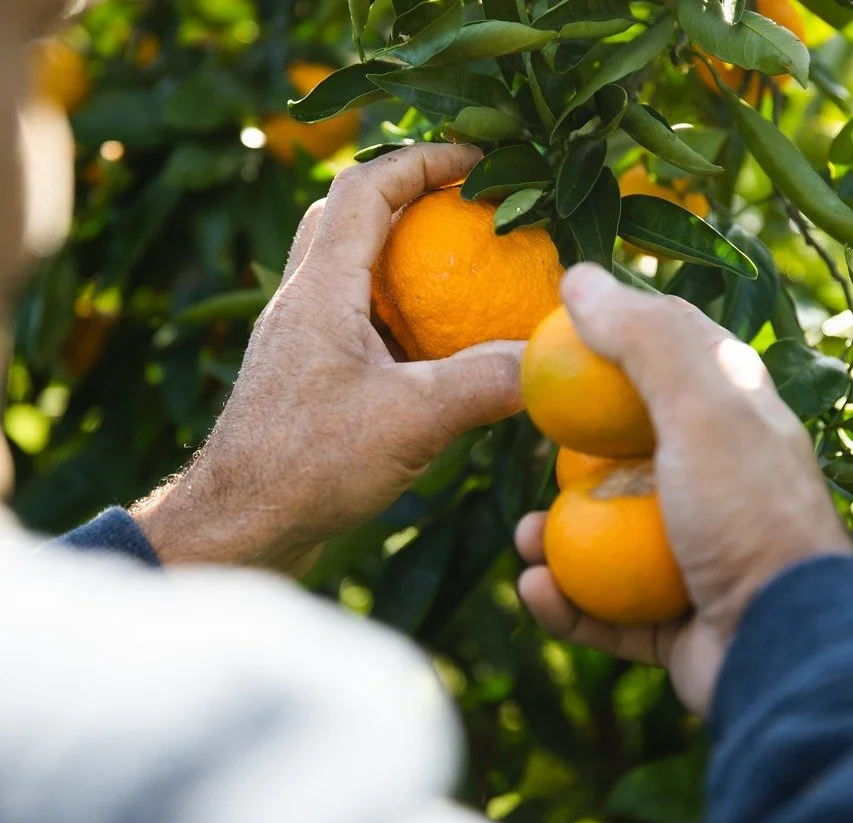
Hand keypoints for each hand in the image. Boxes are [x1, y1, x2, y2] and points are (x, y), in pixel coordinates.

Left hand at [131, 144, 524, 573]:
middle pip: (346, 217)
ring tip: (455, 273)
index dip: (421, 160)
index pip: (365, 188)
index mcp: (320, 289)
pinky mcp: (306, 376)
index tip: (476, 162)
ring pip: (348, 270)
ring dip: (398, 259)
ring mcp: (300, 339)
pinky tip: (431, 350)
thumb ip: (484, 383)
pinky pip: (353, 321)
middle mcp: (301, 302)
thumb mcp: (411, 422)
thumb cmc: (307, 466)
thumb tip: (545, 358)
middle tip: (462, 209)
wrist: (240, 524)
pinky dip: (394, 316)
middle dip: (405, 198)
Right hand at [515, 263, 850, 715]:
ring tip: (525, 539)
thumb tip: (580, 278)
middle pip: (627, 454)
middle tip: (539, 455)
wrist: (785, 650)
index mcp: (736, 426)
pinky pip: (605, 608)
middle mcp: (718, 486)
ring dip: (555, 538)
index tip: (558, 342)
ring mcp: (695, 558)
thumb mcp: (700, 408)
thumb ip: (643, 339)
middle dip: (574, 457)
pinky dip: (566, 601)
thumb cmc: (746, 515)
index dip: (617, 341)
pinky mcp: (675, 622)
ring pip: (607, 537)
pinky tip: (535, 590)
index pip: (673, 362)